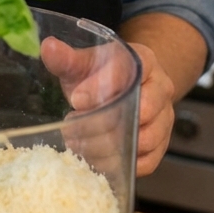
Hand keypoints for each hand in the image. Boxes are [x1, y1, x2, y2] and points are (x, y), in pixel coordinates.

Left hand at [40, 34, 174, 176]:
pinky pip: (146, 162)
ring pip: (144, 139)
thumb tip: (48, 47)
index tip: (76, 100)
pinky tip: (93, 161)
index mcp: (145, 61)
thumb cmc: (103, 75)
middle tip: (73, 126)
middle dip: (103, 122)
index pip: (130, 72)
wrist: (126, 88)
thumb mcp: (85, 62)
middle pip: (142, 109)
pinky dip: (119, 165)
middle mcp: (161, 89)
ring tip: (78, 143)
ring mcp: (165, 119)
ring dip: (109, 147)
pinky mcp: (160, 146)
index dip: (102, 87)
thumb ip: (67, 57)